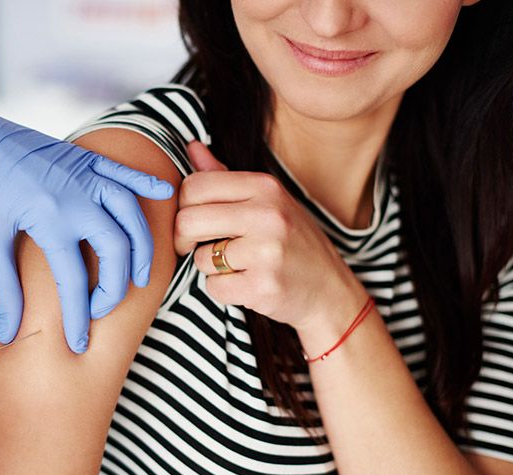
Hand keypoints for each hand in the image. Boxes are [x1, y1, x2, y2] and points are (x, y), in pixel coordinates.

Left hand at [0, 70, 173, 352]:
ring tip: (142, 275)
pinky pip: (123, 172)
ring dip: (142, 246)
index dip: (78, 317)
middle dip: (117, 285)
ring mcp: (83, 172)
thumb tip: (11, 333)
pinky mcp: (82, 157)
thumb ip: (5, 288)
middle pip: (116, 247)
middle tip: (104, 309)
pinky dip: (145, 184)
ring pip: (130, 212)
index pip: (74, 279)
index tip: (78, 343)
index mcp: (49, 215)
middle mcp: (76, 193)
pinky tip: (165, 194)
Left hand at [174, 142, 365, 335]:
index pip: (195, 185)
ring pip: (201, 258)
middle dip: (184, 238)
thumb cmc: (292, 242)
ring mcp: (267, 251)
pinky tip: (247, 283)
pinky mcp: (263, 286)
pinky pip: (214, 287)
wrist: (329, 289)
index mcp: (265, 186)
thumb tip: (191, 146)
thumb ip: (224, 176)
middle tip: (196, 246)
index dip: (183, 206)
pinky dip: (224, 290)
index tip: (194, 220)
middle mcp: (268, 214)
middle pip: (188, 221)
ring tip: (238, 265)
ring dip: (210, 267)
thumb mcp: (267, 200)